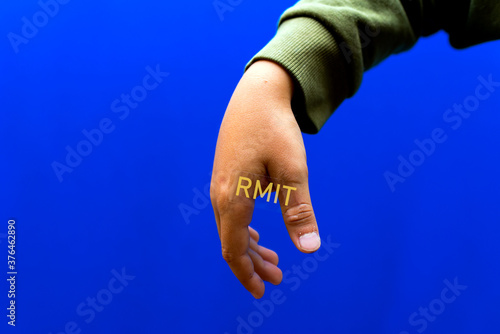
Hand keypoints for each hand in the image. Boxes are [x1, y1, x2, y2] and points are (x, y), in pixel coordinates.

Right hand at [210, 60, 321, 297]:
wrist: (257, 94)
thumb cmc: (275, 130)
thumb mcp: (293, 171)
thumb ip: (299, 212)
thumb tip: (310, 250)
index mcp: (233, 199)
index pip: (234, 249)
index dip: (247, 274)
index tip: (262, 291)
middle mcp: (221, 195)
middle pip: (230, 242)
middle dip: (251, 265)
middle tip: (276, 278)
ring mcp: (220, 185)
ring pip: (230, 229)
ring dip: (250, 248)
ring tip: (272, 259)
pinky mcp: (226, 176)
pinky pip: (230, 214)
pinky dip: (244, 231)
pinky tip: (257, 233)